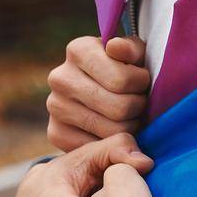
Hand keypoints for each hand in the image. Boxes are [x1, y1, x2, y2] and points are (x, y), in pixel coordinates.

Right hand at [47, 34, 149, 151]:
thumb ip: (131, 49)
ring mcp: (54, 106)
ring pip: (111, 131)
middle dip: (138, 107)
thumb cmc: (126, 67)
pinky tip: (115, 129)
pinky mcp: (55, 132)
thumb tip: (115, 47)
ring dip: (131, 126)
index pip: (121, 80)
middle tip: (140, 101)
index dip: (141, 83)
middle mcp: (60, 77)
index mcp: (78, 50)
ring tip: (130, 114)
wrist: (100, 90)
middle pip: (119, 108)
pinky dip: (112, 143)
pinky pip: (96, 149)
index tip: (142, 79)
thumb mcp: (135, 53)